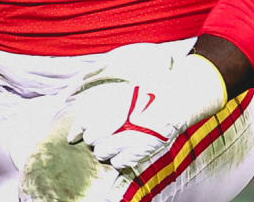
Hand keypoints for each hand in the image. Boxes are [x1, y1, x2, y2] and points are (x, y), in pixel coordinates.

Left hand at [65, 50, 227, 171]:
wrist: (179, 98)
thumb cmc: (152, 91)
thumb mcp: (125, 92)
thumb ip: (104, 106)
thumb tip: (81, 127)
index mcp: (116, 103)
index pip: (87, 122)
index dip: (78, 130)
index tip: (74, 136)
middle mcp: (122, 120)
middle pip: (93, 139)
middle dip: (95, 138)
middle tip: (102, 135)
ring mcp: (133, 137)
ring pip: (103, 153)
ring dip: (106, 150)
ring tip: (116, 142)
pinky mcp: (143, 150)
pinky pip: (119, 163)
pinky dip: (119, 159)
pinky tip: (124, 152)